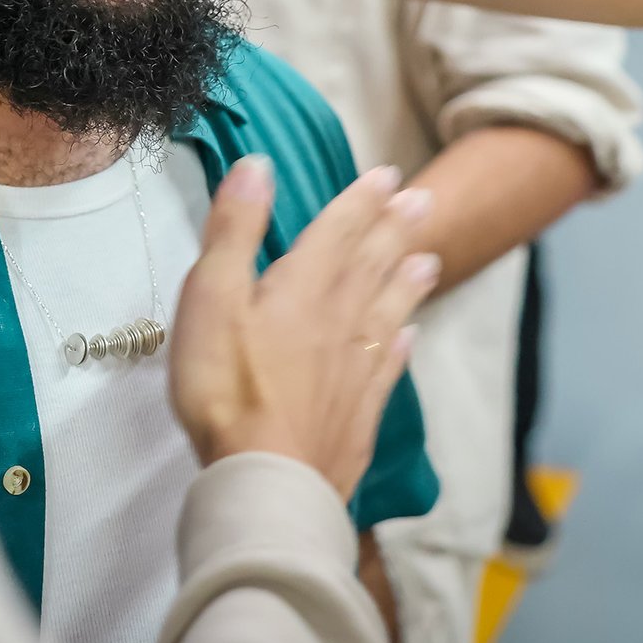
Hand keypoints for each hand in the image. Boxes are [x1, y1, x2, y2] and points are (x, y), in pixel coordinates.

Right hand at [170, 158, 437, 495]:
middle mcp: (339, 321)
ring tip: (429, 260)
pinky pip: (386, 368)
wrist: (266, 477)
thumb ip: (235, 230)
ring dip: (408, 283)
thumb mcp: (212, 295)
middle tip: (422, 200)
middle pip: (371, 266)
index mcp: (302, 287)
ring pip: (388, 313)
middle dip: (394, 229)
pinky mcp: (358, 414)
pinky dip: (400, 346)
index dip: (360, 201)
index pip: (337, 232)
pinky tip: (410, 337)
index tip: (387, 175)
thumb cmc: (227, 386)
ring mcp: (354, 370)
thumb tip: (258, 166)